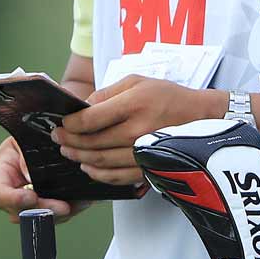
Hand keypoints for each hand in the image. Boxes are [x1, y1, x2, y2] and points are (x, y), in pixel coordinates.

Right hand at [0, 137, 90, 221]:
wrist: (36, 142)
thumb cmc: (25, 141)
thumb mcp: (22, 140)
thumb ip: (24, 156)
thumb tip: (30, 177)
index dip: (14, 200)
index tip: (31, 197)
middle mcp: (11, 195)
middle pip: (21, 213)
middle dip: (43, 210)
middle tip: (63, 207)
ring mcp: (28, 204)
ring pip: (40, 219)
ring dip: (60, 214)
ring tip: (77, 204)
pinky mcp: (46, 206)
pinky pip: (56, 215)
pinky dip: (71, 210)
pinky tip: (82, 202)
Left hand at [52, 75, 214, 185]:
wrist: (201, 117)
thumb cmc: (168, 97)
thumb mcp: (137, 82)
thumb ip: (106, 93)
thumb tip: (82, 108)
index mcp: (133, 105)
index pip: (90, 120)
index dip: (70, 124)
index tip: (62, 124)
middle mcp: (137, 131)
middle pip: (91, 143)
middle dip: (69, 141)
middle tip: (59, 138)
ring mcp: (143, 152)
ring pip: (100, 162)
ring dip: (79, 157)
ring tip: (69, 151)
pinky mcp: (147, 167)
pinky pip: (116, 177)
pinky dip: (97, 174)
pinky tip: (88, 166)